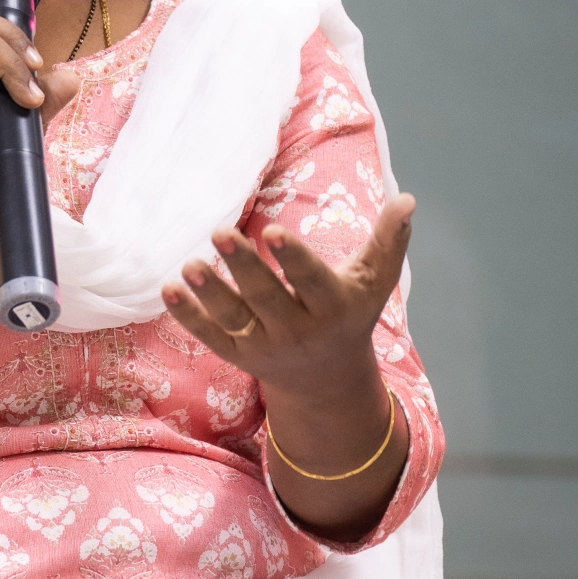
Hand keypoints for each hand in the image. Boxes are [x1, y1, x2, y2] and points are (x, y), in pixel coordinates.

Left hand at [161, 193, 415, 400]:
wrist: (326, 380)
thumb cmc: (350, 314)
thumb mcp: (375, 282)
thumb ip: (389, 241)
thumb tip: (407, 198)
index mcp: (333, 308)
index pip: (311, 282)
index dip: (293, 259)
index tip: (273, 230)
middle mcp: (298, 331)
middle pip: (267, 298)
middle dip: (243, 267)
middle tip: (219, 231)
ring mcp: (264, 345)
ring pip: (234, 319)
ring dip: (210, 292)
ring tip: (189, 265)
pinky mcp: (238, 354)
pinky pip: (211, 335)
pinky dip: (188, 315)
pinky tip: (169, 289)